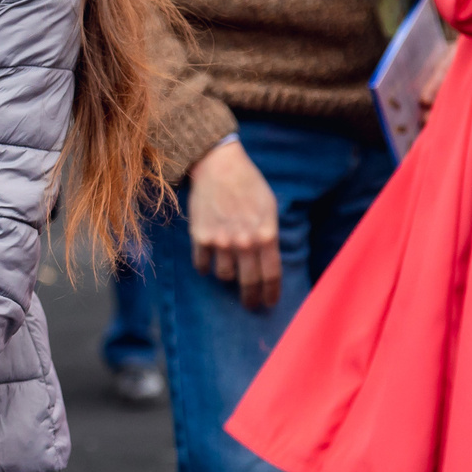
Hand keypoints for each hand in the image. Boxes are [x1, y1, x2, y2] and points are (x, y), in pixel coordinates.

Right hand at [185, 139, 280, 312]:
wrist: (219, 167)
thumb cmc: (249, 184)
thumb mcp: (269, 208)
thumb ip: (269, 235)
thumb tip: (267, 260)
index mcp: (266, 235)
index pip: (271, 275)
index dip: (271, 293)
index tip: (269, 303)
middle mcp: (244, 242)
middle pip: (249, 283)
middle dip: (250, 298)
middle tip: (250, 304)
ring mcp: (220, 241)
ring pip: (224, 276)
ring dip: (228, 276)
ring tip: (229, 270)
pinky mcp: (200, 237)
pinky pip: (202, 265)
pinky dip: (206, 267)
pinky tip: (209, 263)